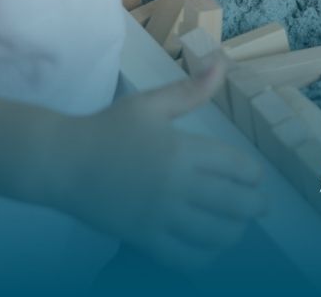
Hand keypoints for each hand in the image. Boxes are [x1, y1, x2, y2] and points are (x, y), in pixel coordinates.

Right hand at [47, 59, 266, 268]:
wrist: (62, 163)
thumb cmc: (107, 128)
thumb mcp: (150, 104)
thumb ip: (190, 90)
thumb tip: (222, 62)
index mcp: (182, 150)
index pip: (237, 167)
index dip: (253, 175)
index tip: (255, 178)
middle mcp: (177, 186)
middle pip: (234, 203)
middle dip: (254, 207)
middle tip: (258, 206)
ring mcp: (161, 216)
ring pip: (215, 234)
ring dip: (234, 232)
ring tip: (237, 226)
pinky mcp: (145, 239)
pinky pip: (186, 258)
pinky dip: (206, 256)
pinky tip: (209, 247)